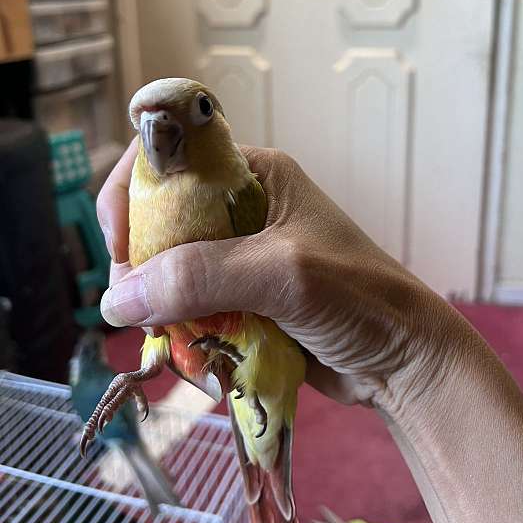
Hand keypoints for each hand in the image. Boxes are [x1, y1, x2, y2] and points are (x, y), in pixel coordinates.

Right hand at [98, 144, 462, 409]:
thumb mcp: (281, 273)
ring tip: (162, 334)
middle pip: (161, 222)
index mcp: (254, 175)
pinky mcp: (242, 301)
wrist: (405, 359)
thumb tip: (118, 298)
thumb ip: (201, 277)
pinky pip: (190, 308)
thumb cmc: (360, 297)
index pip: (171, 163)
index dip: (134, 196)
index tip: (121, 249)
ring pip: (170, 271)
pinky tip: (186, 349)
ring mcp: (241, 258)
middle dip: (140, 262)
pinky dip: (179, 328)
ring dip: (159, 302)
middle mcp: (242, 209)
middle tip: (135, 306)